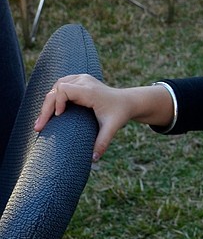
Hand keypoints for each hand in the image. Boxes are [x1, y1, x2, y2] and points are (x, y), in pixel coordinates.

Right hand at [35, 76, 171, 160]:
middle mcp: (84, 81)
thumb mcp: (112, 128)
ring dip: (48, 102)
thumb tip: (93, 160)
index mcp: (90, 91)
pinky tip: (51, 111)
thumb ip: (102, 142)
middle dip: (46, 107)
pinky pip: (61, 85)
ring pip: (56, 86)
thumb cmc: (119, 114)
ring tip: (43, 120)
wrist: (127, 101)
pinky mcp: (79, 80)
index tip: (58, 116)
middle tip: (38, 127)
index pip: (64, 90)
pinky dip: (54, 97)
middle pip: (57, 89)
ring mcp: (81, 79)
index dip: (56, 102)